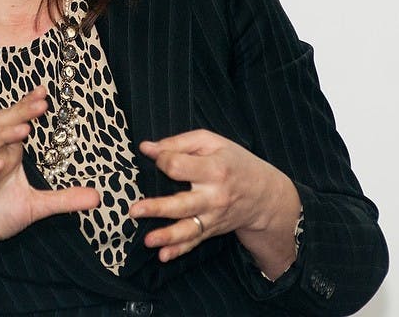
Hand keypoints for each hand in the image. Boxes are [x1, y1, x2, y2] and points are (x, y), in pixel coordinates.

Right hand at [0, 86, 99, 268]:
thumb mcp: (37, 206)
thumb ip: (65, 199)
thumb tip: (97, 197)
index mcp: (8, 156)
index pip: (15, 122)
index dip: (27, 106)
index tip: (44, 92)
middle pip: (1, 125)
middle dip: (20, 111)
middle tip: (41, 102)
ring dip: (3, 135)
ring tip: (25, 129)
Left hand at [128, 129, 300, 276]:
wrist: (264, 194)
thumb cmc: (234, 162)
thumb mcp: (212, 143)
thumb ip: (178, 143)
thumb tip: (147, 148)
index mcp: (214, 169)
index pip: (180, 167)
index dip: (163, 160)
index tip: (155, 156)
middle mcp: (214, 196)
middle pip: (183, 203)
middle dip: (158, 208)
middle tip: (134, 210)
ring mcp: (213, 217)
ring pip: (188, 229)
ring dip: (167, 236)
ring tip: (148, 240)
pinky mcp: (211, 230)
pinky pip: (194, 242)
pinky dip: (179, 250)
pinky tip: (163, 256)